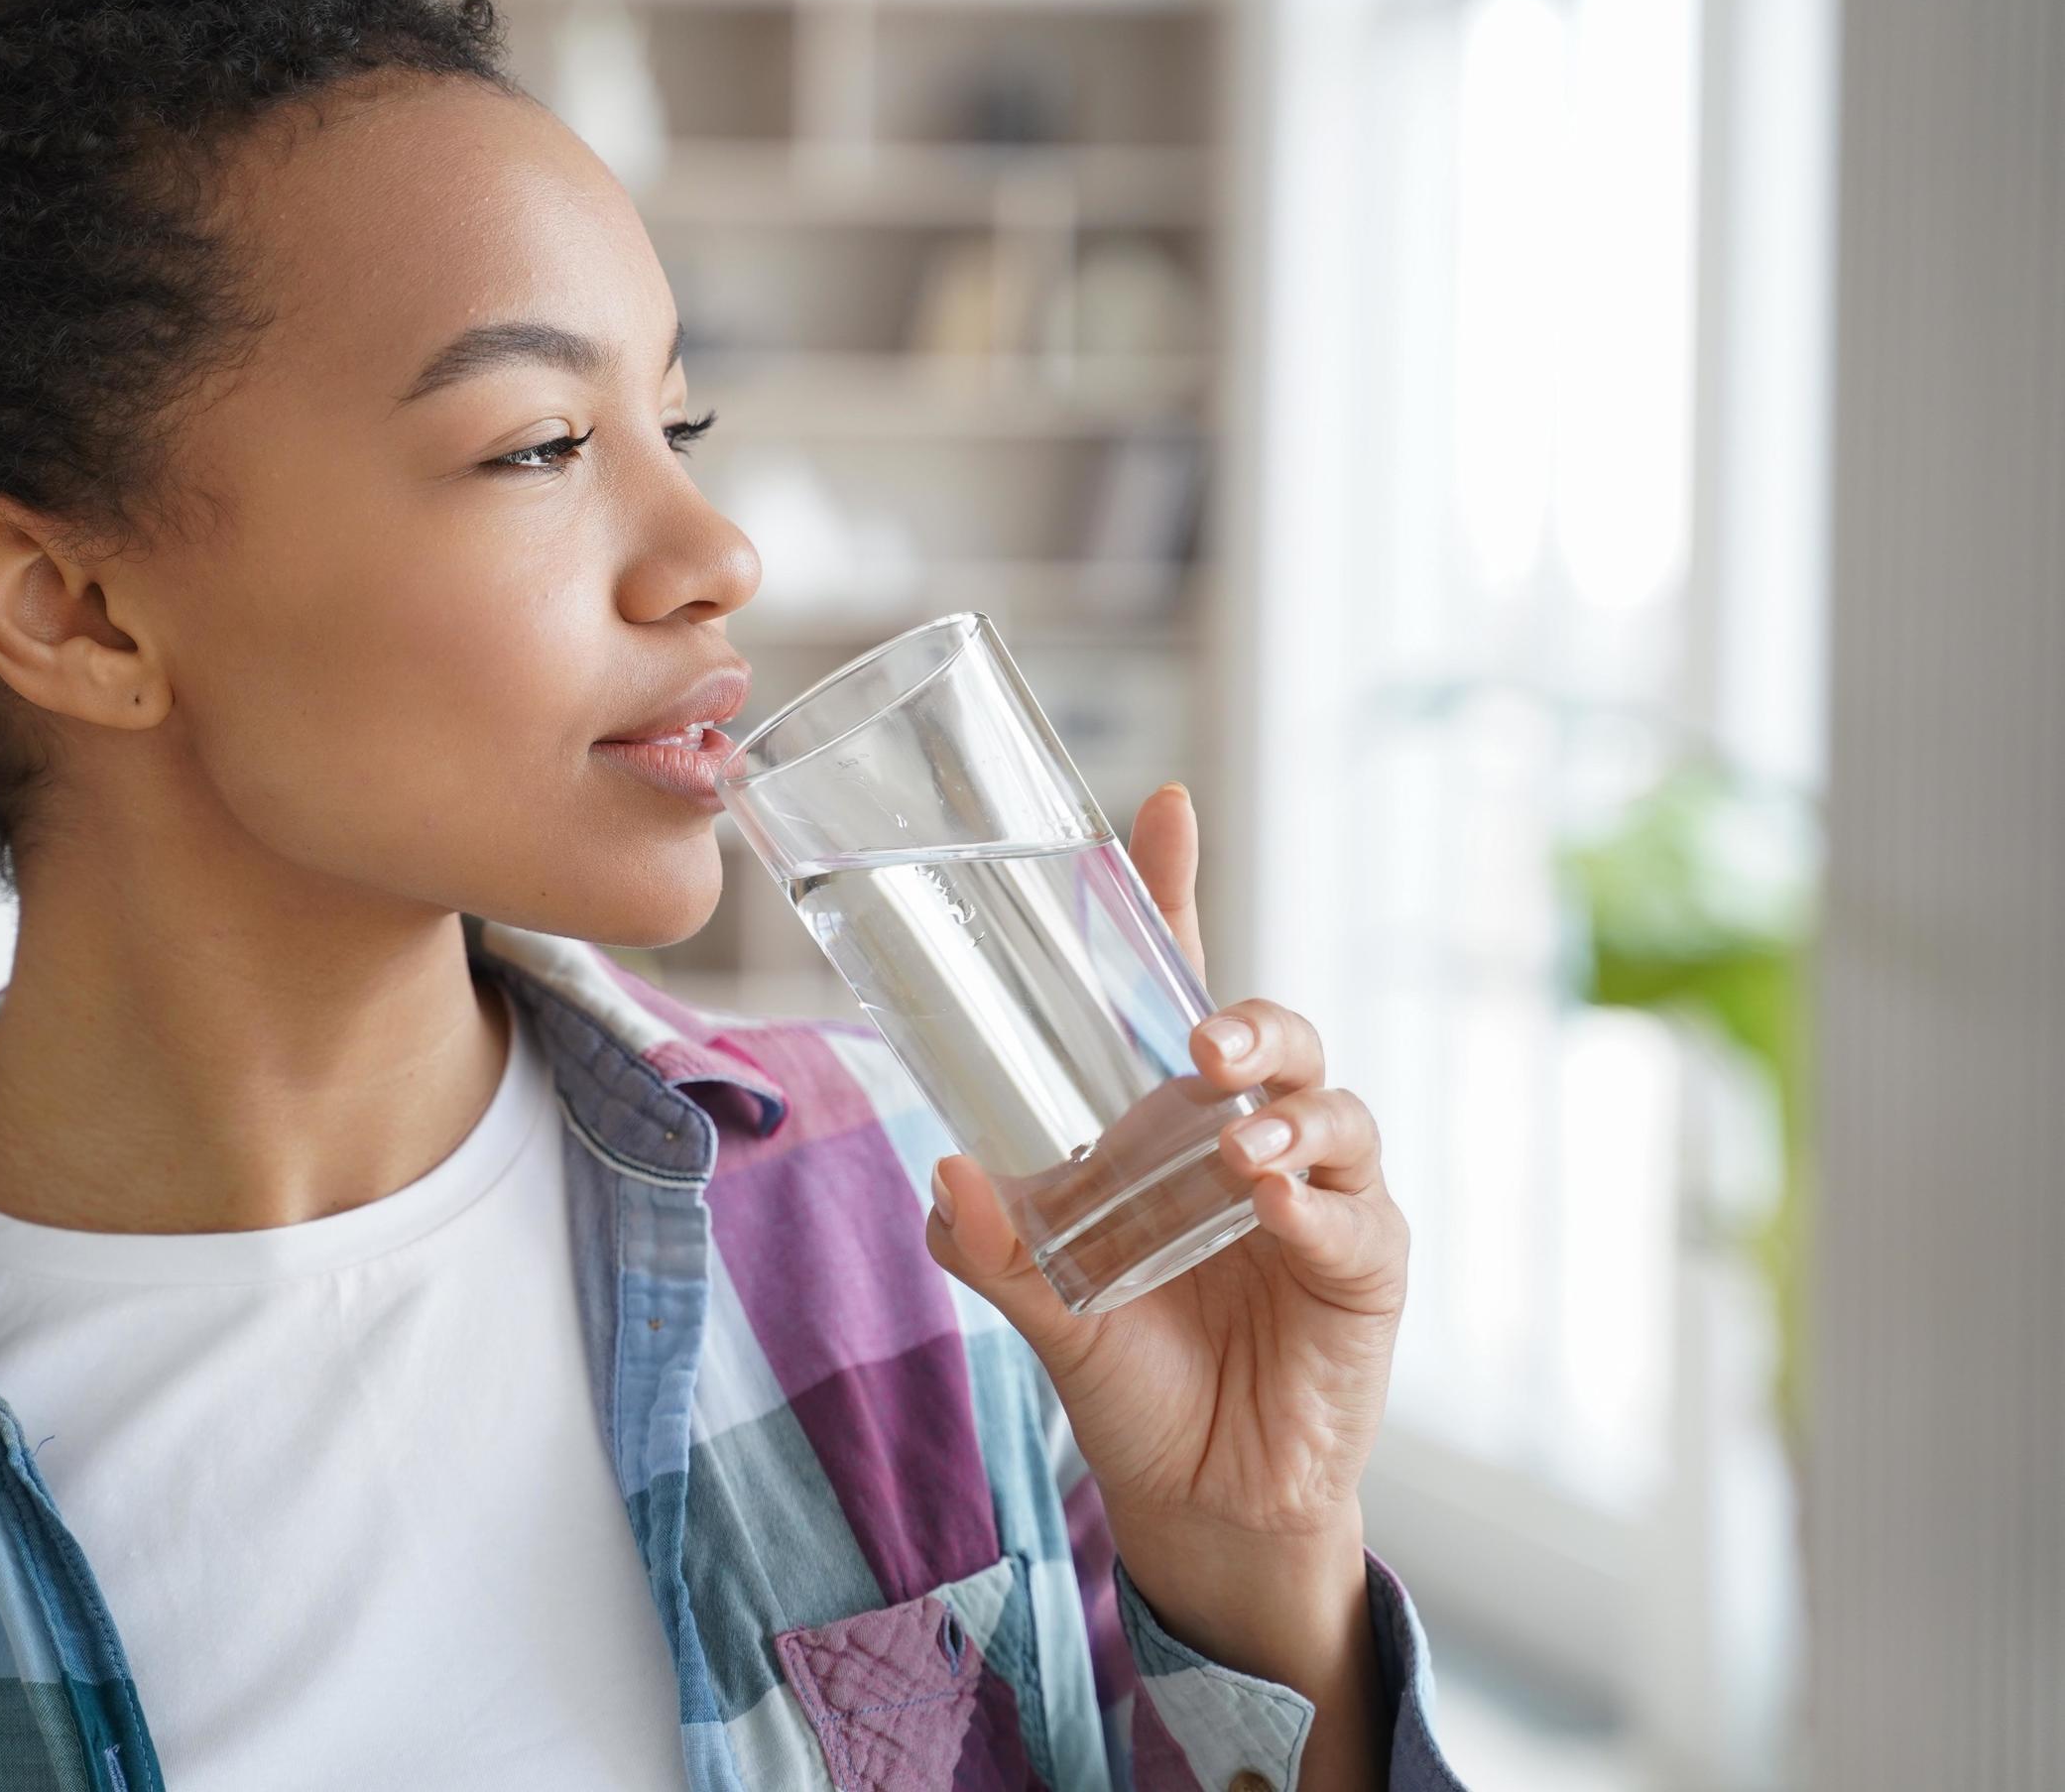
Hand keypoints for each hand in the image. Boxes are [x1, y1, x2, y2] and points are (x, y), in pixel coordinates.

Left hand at [922, 783, 1405, 1787]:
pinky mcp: (1364, 1269)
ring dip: (1288, 1112)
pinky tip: (1276, 1207)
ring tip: (1239, 1146)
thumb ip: (993, 1246)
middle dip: (1251, 1018)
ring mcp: (1319, 1196)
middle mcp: (1248, 1137)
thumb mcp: (1041, 1307)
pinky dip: (1316, 1205)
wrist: (1199, 1498)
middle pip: (1278, 1033)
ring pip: (1334, 1110)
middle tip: (1204, 1039)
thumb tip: (945, 1172)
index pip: (1174, 984)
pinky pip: (1354, 1217)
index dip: (1169, 895)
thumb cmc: (1130, 1373)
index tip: (1158, 809)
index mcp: (1168, 1120)